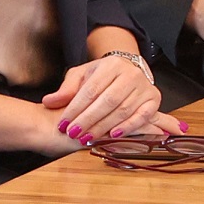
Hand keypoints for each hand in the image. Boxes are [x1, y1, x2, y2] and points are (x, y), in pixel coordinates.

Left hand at [41, 44, 163, 142]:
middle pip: (108, 101)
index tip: (63, 125)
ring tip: (87, 138)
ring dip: (103, 127)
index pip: (91, 90)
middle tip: (74, 134)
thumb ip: (66, 89)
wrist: (126, 70)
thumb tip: (49, 101)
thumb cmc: (101, 76)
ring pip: (123, 110)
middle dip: (88, 120)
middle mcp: (131, 73)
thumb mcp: (81, 76)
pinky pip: (142, 116)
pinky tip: (113, 136)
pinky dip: (128, 127)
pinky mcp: (154, 99)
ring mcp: (144, 86)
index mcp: (111, 64)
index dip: (76, 109)